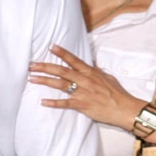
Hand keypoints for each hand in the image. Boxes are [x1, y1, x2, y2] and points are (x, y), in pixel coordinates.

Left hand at [28, 45, 143, 129]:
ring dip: (45, 80)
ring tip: (32, 78)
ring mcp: (82, 92)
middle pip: (61, 71)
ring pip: (60, 84)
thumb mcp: (107, 77)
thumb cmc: (117, 93)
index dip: (62, 53)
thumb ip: (96, 72)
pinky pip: (65, 103)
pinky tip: (43, 102)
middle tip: (32, 64)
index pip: (73, 60)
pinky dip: (53, 103)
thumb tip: (91, 66)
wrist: (123, 108)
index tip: (51, 47)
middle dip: (45, 66)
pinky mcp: (82, 105)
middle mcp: (84, 80)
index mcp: (90, 72)